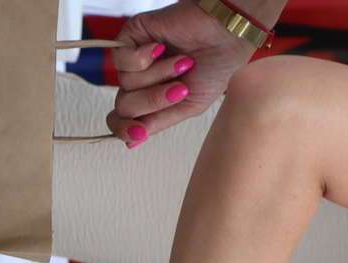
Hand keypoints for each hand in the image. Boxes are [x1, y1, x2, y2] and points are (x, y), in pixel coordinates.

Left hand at [105, 2, 260, 143]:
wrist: (226, 37)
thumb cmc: (215, 67)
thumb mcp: (189, 106)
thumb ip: (158, 122)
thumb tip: (131, 142)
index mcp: (153, 99)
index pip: (122, 120)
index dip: (124, 129)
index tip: (140, 132)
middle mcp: (142, 80)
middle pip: (124, 105)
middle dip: (153, 100)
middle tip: (180, 88)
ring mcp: (135, 58)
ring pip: (126, 83)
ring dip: (158, 75)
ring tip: (182, 62)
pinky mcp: (132, 36)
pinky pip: (123, 59)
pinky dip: (144, 58)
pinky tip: (161, 48)